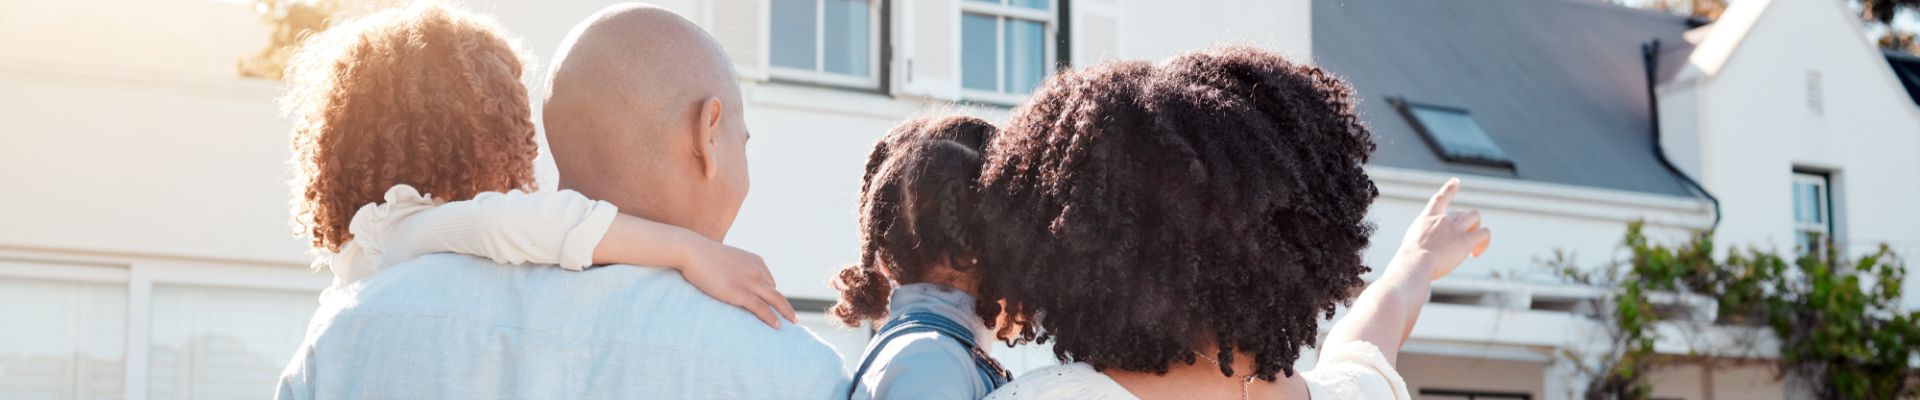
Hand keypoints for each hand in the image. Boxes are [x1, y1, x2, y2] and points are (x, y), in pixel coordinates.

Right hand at [676, 238, 796, 327]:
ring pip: (774, 300)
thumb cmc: (703, 256)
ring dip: (784, 313)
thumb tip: (732, 281)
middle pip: (776, 292)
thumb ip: (735, 271)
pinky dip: (771, 318)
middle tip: (793, 318)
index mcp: (756, 262)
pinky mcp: (739, 292)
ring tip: (791, 324)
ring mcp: (749, 281)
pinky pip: (761, 308)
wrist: (691, 251)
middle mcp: (757, 270)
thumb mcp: (726, 261)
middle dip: (785, 306)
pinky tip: (777, 326)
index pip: (769, 283)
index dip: (772, 297)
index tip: (774, 308)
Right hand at [1393, 178, 1491, 280]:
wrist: (1415, 262)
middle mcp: (1443, 219)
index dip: (1449, 189)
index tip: (1456, 181)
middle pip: (1461, 212)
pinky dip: (1484, 242)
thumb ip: (1420, 244)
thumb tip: (1422, 253)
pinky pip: (1484, 233)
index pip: (1440, 199)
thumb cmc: (1407, 260)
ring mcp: (1456, 228)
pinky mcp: (1467, 240)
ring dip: (1476, 228)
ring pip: (1475, 216)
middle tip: (1459, 244)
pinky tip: (1475, 254)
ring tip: (1472, 247)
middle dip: (1464, 225)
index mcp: (1427, 218)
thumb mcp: (1410, 246)